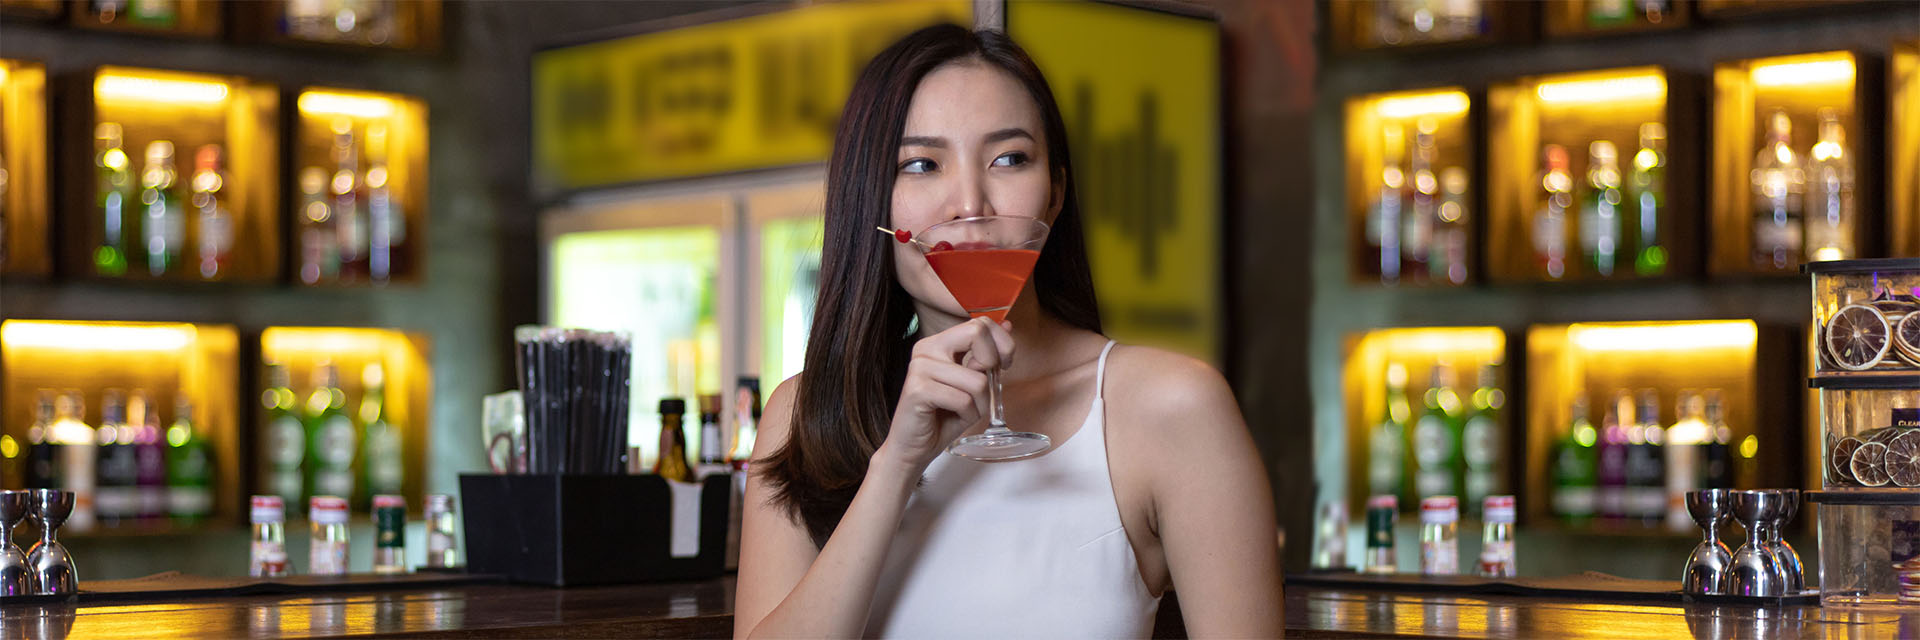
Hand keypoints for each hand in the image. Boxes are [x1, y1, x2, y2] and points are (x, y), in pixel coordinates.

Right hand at [876, 317, 1014, 473]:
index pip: (979, 323)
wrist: (912, 448)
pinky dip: (967, 415)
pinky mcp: (918, 389)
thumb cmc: (943, 417)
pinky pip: (964, 400)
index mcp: (938, 343)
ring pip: (977, 379)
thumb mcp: (971, 382)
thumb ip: (985, 355)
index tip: (1004, 364)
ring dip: (980, 404)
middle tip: (984, 387)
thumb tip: (1007, 324)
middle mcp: (926, 348)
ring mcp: (920, 367)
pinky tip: (952, 417)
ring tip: (963, 411)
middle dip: (992, 363)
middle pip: (976, 333)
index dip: (1002, 343)